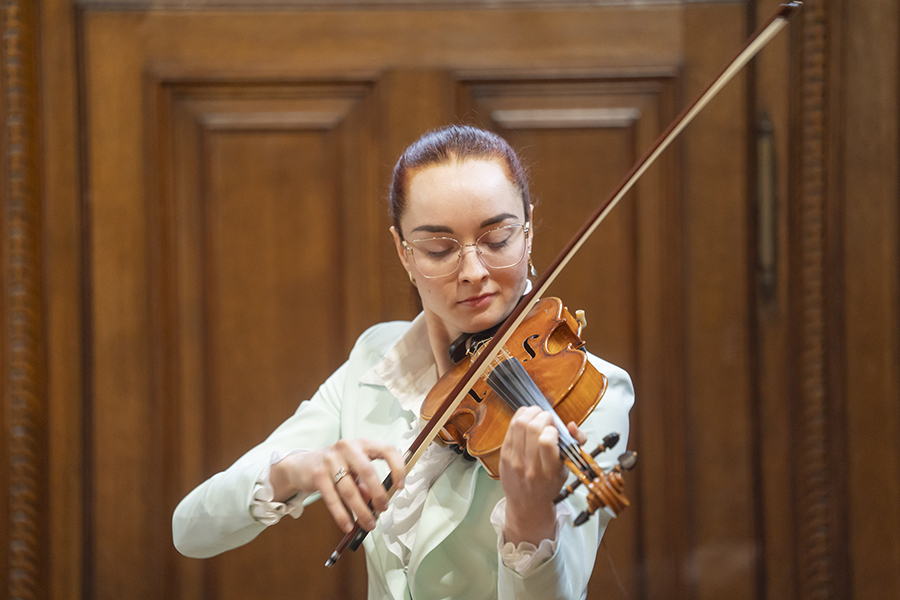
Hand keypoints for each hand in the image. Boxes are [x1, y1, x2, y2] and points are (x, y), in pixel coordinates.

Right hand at [270, 438, 405, 533]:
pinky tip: (348, 525)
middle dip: (378, 494)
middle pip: (368, 472)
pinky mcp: (318, 474)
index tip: (400, 486)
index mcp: (362, 444)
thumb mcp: (354, 470)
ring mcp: (331, 460)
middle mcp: (347, 447)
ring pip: (350, 490)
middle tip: (382, 509)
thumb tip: (375, 502)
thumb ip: (365, 483)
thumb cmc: (335, 466)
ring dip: (361, 511)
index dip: (397, 467)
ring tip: (368, 524)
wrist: (302, 465)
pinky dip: (342, 515)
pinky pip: (332, 499)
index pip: (387, 450)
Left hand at [499, 406, 585, 544]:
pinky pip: (510, 428)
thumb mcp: (566, 469)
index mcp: (549, 472)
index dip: (552, 429)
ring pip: (519, 424)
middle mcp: (530, 467)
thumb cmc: (549, 485)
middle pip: (532, 428)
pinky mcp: (504, 455)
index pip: (546, 441)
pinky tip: (527, 418)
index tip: (555, 431)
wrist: (527, 504)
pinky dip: (520, 417)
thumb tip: (571, 425)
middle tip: (548, 419)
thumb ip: (575, 444)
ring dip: (531, 413)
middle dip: (543, 416)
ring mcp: (514, 460)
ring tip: (538, 415)